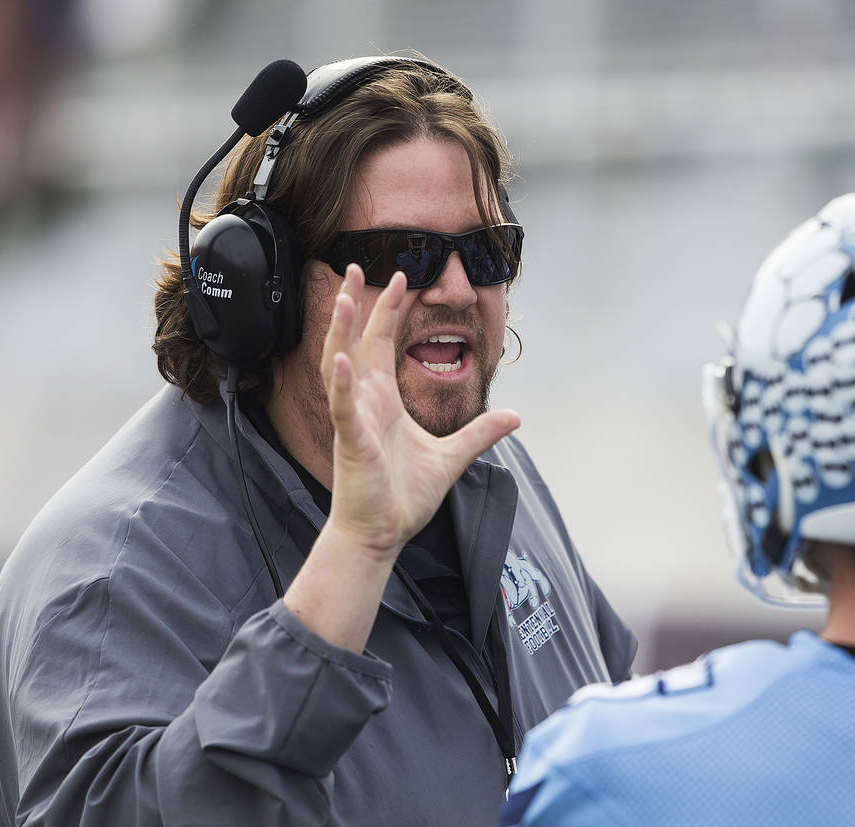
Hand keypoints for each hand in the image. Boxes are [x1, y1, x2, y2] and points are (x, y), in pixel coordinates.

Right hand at [320, 264, 520, 556]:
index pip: (381, 343)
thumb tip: (515, 417)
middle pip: (356, 341)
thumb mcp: (453, 457)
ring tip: (341, 298)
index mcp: (384, 401)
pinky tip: (345, 359)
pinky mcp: (351, 441)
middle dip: (356, 303)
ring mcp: (355, 419)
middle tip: (353, 265)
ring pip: (340, 365)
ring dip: (339, 332)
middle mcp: (365, 402)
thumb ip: (481, 434)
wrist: (383, 534)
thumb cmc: (405, 498)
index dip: (387, 309)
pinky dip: (343, 383)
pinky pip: (343, 406)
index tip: (398, 277)